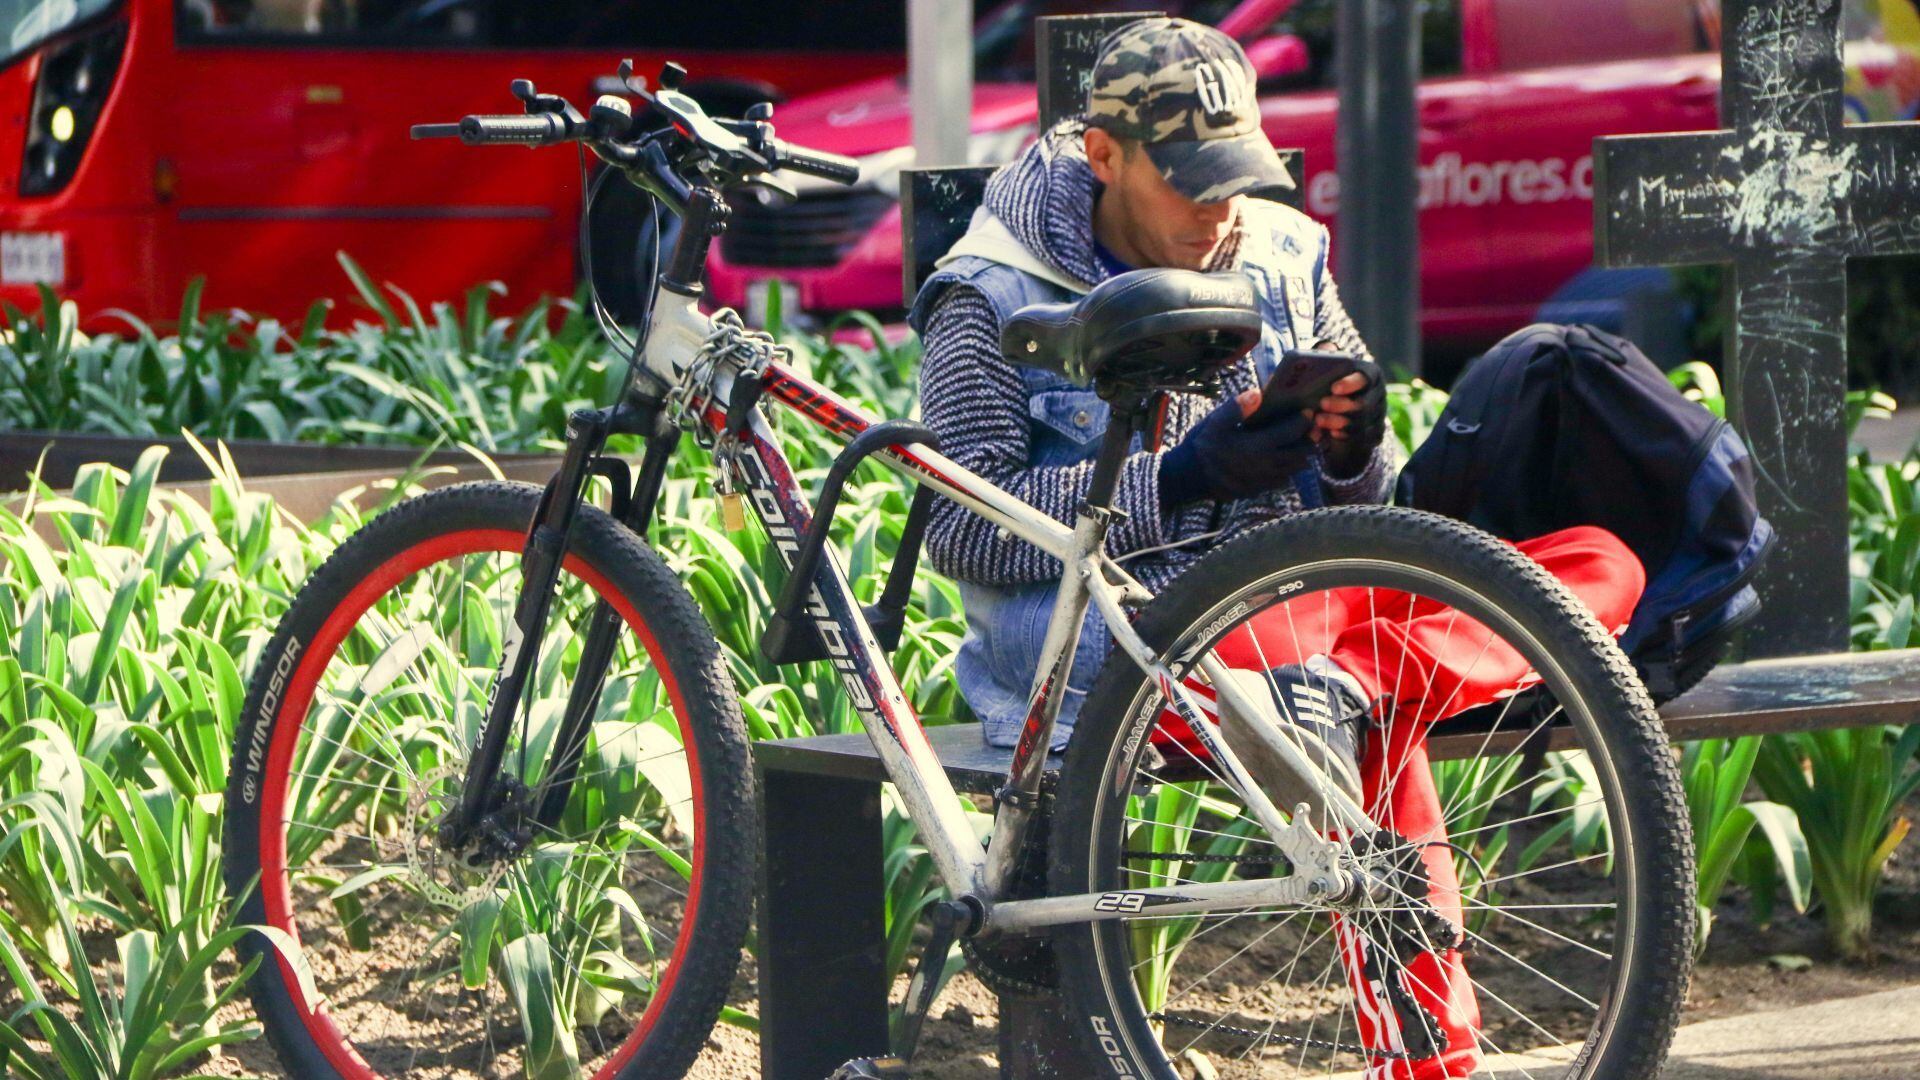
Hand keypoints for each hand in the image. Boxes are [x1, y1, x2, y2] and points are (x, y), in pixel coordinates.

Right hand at [1159, 388, 1316, 506]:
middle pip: (1300, 453)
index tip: (1308, 412)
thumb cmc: (1201, 446)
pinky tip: (1283, 462)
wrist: (1187, 477)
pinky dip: (1288, 470)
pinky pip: (1282, 481)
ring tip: (1301, 445)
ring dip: (1302, 457)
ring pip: (1294, 469)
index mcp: (1257, 446)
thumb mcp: (1215, 422)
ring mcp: (1263, 480)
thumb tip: (1258, 393)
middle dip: (1309, 441)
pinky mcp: (1257, 490)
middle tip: (1312, 429)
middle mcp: (1266, 465)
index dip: (1303, 421)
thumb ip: (1237, 407)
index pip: (1291, 432)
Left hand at [1310, 352, 1385, 476]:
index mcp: (1370, 374)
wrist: (1338, 408)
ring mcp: (1379, 415)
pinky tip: (1331, 433)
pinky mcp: (1376, 433)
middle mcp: (1378, 394)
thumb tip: (1325, 349)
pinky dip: (1345, 437)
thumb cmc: (1329, 381)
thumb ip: (1326, 356)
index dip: (1351, 383)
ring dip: (1339, 423)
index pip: (1365, 377)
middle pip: (1364, 404)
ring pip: (1362, 423)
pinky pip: (1363, 438)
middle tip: (1321, 405)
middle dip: (1341, 407)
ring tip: (1318, 420)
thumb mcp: (1326, 366)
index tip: (1333, 388)